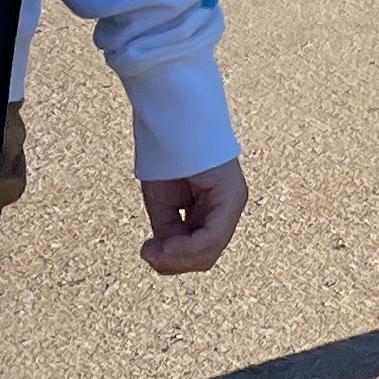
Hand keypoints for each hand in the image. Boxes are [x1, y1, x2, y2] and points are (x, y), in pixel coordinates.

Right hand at [140, 159, 248, 273]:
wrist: (173, 117)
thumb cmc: (168, 156)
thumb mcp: (163, 205)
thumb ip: (169, 233)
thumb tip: (163, 260)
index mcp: (213, 211)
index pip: (198, 253)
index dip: (171, 261)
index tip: (145, 250)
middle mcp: (228, 209)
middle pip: (204, 258)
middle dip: (174, 262)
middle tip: (147, 251)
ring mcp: (233, 203)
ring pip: (208, 252)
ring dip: (177, 257)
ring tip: (152, 249)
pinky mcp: (232, 196)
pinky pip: (212, 236)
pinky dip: (187, 247)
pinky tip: (165, 245)